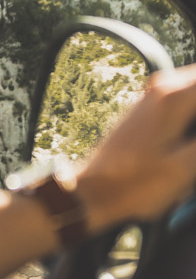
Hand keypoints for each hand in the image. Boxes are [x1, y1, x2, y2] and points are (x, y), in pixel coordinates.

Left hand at [74, 64, 195, 230]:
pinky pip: (185, 99)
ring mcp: (153, 96)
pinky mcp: (148, 109)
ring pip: (195, 89)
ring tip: (192, 147)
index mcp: (174, 96)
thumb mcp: (187, 168)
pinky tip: (191, 141)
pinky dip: (194, 115)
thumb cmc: (136, 184)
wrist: (93, 191)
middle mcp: (163, 87)